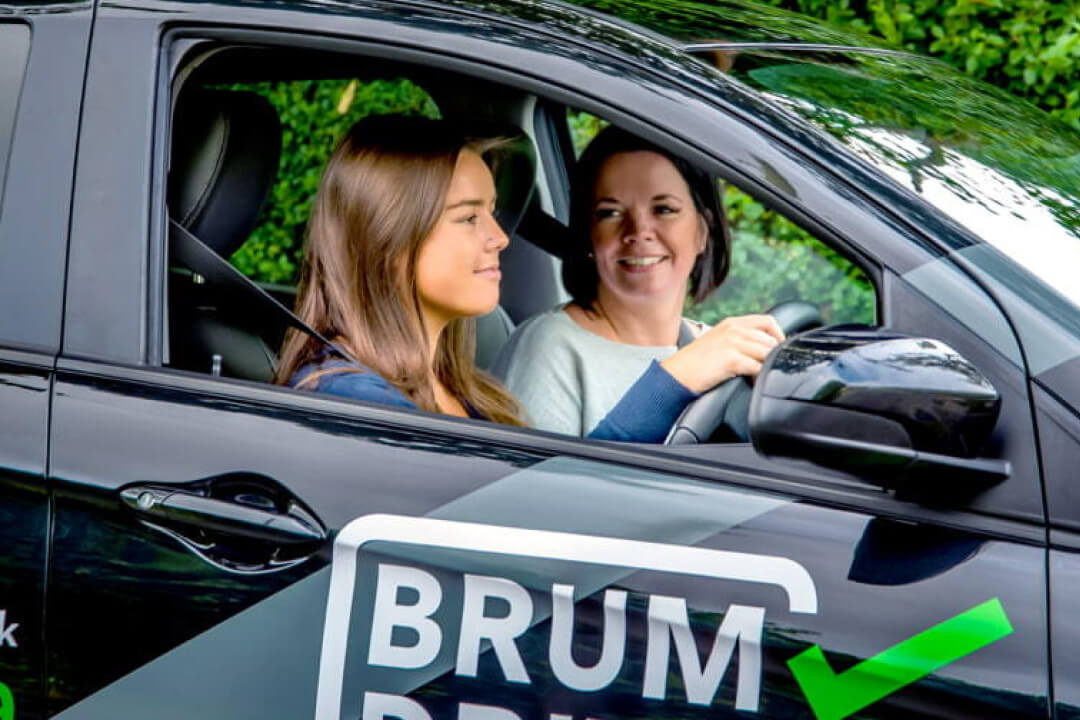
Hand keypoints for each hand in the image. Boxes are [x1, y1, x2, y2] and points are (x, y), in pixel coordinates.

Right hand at [660, 314, 784, 393]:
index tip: (778, 350)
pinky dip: (759, 377)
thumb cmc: (694, 362)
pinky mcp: (731, 360)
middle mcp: (734, 329)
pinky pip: (758, 367)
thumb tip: (761, 349)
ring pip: (767, 353)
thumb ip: (738, 339)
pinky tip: (754, 382)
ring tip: (761, 376)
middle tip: (770, 368)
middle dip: (773, 356)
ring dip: (768, 366)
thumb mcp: (717, 340)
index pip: (767, 322)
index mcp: (732, 323)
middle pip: (770, 339)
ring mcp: (732, 343)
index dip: (779, 336)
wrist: (677, 373)